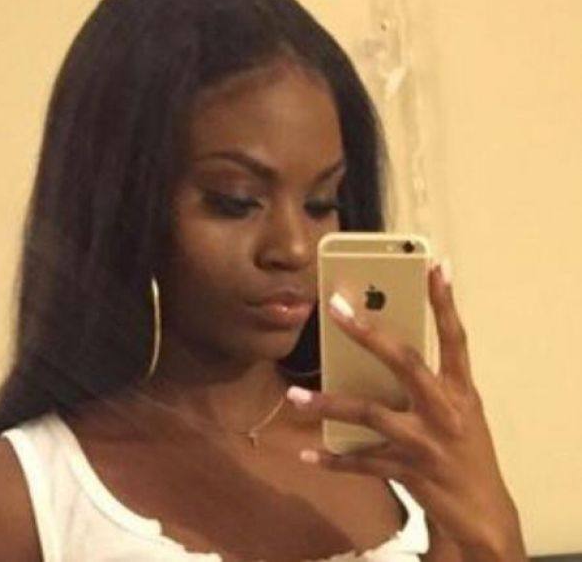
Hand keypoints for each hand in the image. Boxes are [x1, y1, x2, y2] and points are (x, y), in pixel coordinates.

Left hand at [286, 261, 525, 560]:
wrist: (484, 513)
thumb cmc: (468, 449)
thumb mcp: (461, 409)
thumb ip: (430, 380)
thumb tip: (383, 347)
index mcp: (460, 390)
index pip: (455, 338)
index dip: (445, 302)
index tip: (434, 265)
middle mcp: (445, 410)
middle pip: (404, 363)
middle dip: (368, 334)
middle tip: (335, 308)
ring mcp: (425, 442)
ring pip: (369, 414)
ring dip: (328, 404)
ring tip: (294, 397)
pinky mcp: (407, 471)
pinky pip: (362, 462)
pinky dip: (333, 459)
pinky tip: (306, 455)